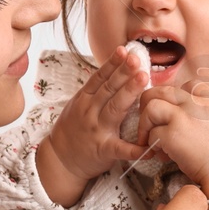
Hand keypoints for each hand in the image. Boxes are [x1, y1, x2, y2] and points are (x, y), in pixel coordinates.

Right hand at [37, 45, 151, 205]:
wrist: (60, 158)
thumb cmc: (75, 128)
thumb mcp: (79, 104)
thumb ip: (97, 90)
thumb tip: (118, 69)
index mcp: (84, 99)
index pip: (99, 78)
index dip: (112, 64)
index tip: (125, 51)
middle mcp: (90, 111)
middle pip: (109, 89)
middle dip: (124, 73)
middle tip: (137, 60)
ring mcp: (97, 130)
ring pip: (114, 109)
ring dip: (129, 93)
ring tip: (144, 79)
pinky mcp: (103, 150)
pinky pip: (120, 149)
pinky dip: (134, 148)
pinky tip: (148, 146)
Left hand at [137, 82, 208, 198]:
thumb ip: (198, 114)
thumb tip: (175, 119)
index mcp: (208, 98)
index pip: (184, 85)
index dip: (172, 99)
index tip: (171, 114)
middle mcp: (194, 102)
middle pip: (160, 91)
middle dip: (148, 105)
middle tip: (148, 123)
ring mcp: (182, 116)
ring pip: (151, 107)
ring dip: (145, 125)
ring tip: (151, 141)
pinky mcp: (172, 134)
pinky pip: (152, 134)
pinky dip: (152, 145)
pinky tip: (163, 156)